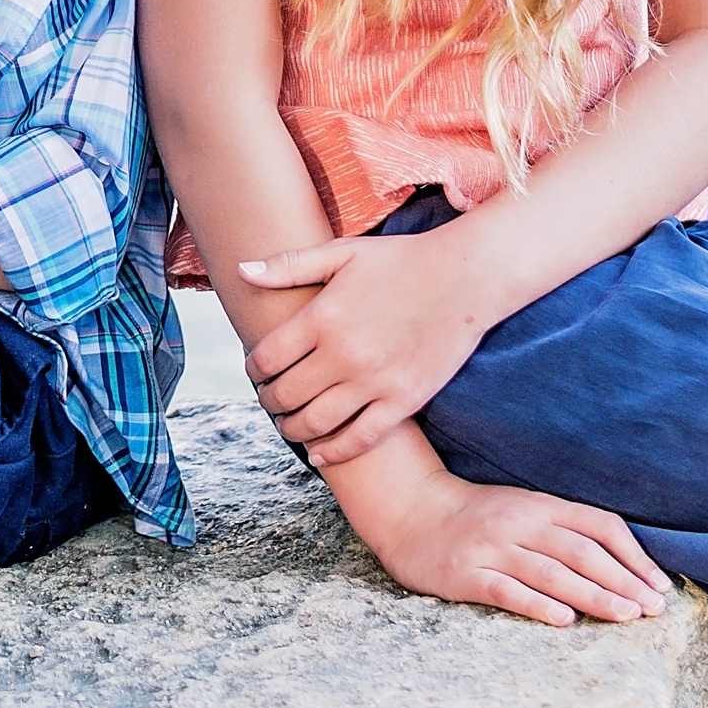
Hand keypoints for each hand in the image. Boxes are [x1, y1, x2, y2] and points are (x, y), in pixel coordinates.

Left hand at [241, 230, 492, 464]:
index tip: (255, 373)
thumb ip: (288, 265)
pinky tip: (319, 454)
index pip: (266, 357)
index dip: (253, 370)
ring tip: (289, 425)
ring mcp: (374, 381)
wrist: (465, 277)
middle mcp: (343, 354)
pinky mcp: (404, 400)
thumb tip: (242, 270)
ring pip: (316, 422)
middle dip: (270, 401)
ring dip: (293, 429)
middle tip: (270, 400)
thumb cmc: (400, 260)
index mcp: (321, 317)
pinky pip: (361, 438)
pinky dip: (334, 451)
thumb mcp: (341, 253)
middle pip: (286, 393)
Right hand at [362, 462, 672, 627]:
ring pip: (551, 572)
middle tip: (654, 609)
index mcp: (539, 505)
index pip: (599, 525)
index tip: (660, 585)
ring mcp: (491, 548)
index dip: (634, 555)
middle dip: (623, 581)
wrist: (409, 510)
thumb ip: (565, 529)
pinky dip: (538, 604)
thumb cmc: (476, 516)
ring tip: (626, 616)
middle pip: (581, 552)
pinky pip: (506, 590)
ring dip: (593, 595)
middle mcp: (519, 523)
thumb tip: (622, 565)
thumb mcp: (523, 509)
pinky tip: (563, 619)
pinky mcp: (465, 574)